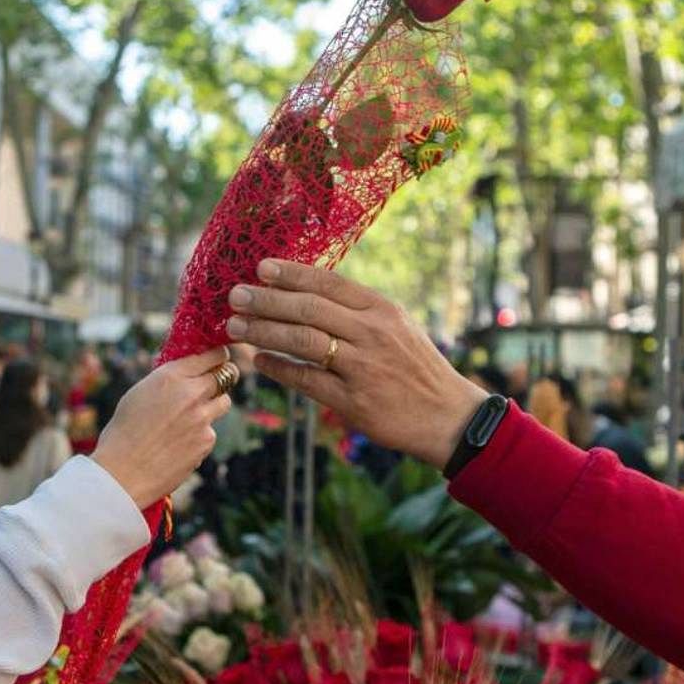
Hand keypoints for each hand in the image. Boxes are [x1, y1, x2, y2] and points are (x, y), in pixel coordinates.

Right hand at [92, 348, 232, 507]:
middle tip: (214, 383)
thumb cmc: (123, 432)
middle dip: (222, 377)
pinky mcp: (206, 441)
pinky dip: (200, 434)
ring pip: (223, 403)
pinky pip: (211, 431)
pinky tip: (179, 444)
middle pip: (227, 375)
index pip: (212, 355)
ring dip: (213, 405)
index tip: (218, 359)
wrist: (122, 472)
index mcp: (171, 376)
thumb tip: (186, 374)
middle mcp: (191, 393)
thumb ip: (167, 381)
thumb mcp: (140, 393)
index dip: (218, 356)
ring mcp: (202, 418)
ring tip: (190, 417)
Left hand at [226, 259, 486, 467]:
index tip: (261, 268)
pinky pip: (306, 379)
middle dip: (267, 300)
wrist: (448, 416)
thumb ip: (360, 310)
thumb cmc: (418, 368)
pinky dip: (279, 368)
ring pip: (302, 341)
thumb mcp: (399, 327)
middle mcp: (372, 333)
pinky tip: (259, 360)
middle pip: (308, 309)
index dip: (291, 274)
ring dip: (264, 331)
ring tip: (236, 326)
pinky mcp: (354, 401)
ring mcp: (362, 367)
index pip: (328, 283)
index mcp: (382, 310)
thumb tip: (311, 292)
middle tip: (235, 296)